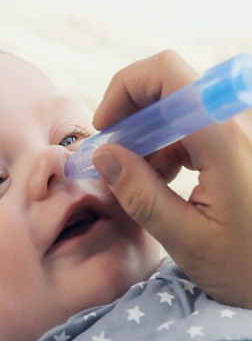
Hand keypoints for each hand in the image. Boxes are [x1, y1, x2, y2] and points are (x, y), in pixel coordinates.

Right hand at [92, 50, 251, 307]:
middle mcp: (237, 122)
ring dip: (148, 137)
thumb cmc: (250, 266)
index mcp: (224, 139)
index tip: (106, 129)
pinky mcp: (242, 142)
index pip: (166, 74)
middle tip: (114, 158)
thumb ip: (140, 195)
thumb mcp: (187, 239)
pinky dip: (168, 147)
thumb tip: (103, 156)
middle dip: (131, 117)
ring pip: (179, 107)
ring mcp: (242, 130)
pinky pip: (195, 127)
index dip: (124, 89)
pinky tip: (163, 181)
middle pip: (170, 86)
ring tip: (140, 181)